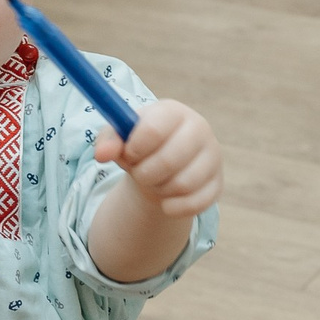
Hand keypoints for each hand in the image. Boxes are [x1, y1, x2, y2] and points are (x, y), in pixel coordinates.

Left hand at [93, 99, 220, 219]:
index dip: (135, 148)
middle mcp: (199, 129)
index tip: (129, 154)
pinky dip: (173, 207)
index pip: (154, 129)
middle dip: (145, 174)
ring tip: (155, 182)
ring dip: (159, 190)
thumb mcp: (121, 139)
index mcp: (173, 112)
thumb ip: (108, 141)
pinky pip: (194, 203)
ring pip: (182, 184)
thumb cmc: (140, 148)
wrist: (163, 168)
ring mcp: (212, 157)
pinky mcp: (217, 184)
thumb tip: (101, 154)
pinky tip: (166, 201)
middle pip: (169, 160)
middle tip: (139, 174)